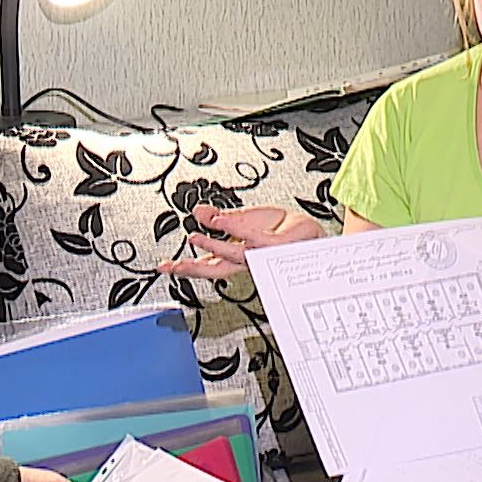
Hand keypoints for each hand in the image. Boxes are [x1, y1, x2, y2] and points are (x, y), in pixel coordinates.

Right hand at [156, 203, 324, 279]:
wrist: (316, 233)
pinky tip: (221, 222)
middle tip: (170, 267)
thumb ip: (225, 218)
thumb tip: (198, 212)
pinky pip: (254, 238)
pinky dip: (236, 229)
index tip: (166, 266)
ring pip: (234, 254)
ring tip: (193, 237)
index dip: (186, 267)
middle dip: (192, 268)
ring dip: (213, 246)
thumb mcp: (250, 219)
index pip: (209, 265)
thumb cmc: (288, 231)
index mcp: (240, 255)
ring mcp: (263, 254)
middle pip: (216, 269)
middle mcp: (250, 260)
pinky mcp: (276, 245)